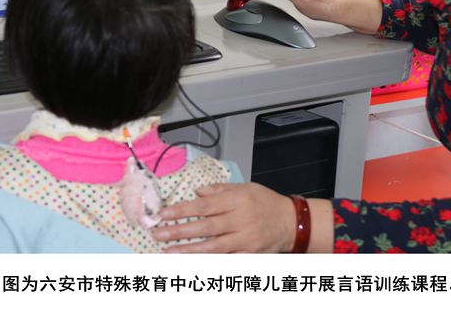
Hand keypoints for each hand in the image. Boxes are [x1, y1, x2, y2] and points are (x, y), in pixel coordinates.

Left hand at [152, 182, 293, 252]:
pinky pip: (226, 260)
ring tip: (169, 251)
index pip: (204, 206)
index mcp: (237, 200)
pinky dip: (209, 262)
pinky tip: (193, 262)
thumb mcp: (244, 187)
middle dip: (180, 231)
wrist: (292, 222)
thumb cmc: (266, 202)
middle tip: (159, 233)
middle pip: (205, 227)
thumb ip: (219, 189)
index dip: (182, 211)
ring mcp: (245, 240)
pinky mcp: (249, 255)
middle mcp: (240, 220)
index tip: (163, 214)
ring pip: (213, 247)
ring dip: (189, 250)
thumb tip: (197, 192)